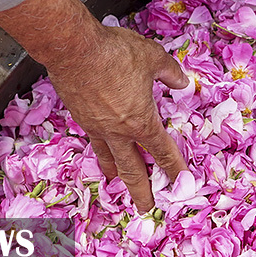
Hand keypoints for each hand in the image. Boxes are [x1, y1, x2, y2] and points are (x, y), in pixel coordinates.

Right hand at [0, 0, 188, 213]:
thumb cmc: (116, 52)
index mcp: (141, 121)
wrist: (73, 49)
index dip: (174, 167)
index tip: (182, 181)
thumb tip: (182, 83)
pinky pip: (94, 141)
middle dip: (141, 191)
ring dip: (116, 174)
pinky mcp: (80, 118)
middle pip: (132, 169)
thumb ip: (171, 73)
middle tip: (147, 208)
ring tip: (117, 185)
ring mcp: (96, 127)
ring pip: (109, 158)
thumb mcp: (153, 58)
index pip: (162, 151)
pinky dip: (100, 152)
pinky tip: (100, 151)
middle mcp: (118, 131)